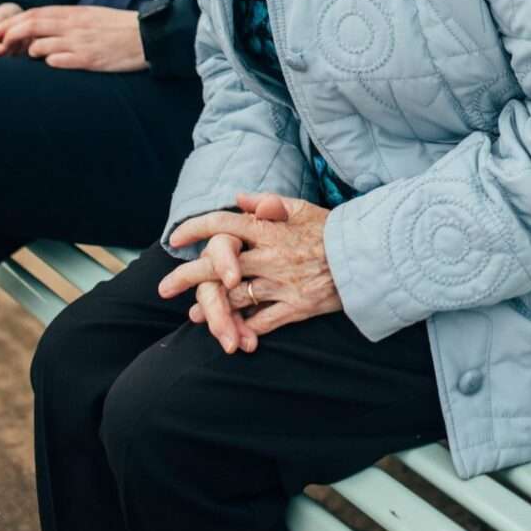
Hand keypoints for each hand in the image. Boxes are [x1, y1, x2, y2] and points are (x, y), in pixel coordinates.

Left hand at [0, 5, 146, 71]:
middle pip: (31, 26)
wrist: (147, 37)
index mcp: (74, 14)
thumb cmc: (119, 28)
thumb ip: (69, 20)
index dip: (12, 22)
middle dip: (9, 34)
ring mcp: (79, 43)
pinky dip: (48, 63)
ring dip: (29, 52)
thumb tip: (46, 25)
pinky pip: (59, 61)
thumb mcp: (92, 17)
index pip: (35, 13)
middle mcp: (73, 26)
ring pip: (40, 45)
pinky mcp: (88, 60)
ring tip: (28, 57)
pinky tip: (50, 65)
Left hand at [161, 192, 340, 351]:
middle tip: (163, 287)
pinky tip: (230, 332)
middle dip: (187, 276)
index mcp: (270, 230)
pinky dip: (244, 328)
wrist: (367, 257)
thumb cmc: (333, 230)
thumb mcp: (302, 208)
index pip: (223, 225)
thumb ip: (268, 203)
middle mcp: (271, 257)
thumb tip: (238, 197)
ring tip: (193, 314)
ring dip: (211, 307)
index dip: (195, 229)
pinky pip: (262, 322)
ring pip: (235, 298)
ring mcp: (282, 284)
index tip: (175, 237)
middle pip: (218, 267)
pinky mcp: (296, 307)